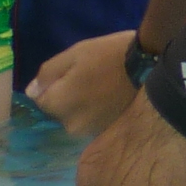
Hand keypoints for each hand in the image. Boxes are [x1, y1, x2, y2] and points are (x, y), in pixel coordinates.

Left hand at [27, 29, 143, 136]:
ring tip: (106, 88)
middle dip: (69, 98)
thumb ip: (48, 73)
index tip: (73, 73)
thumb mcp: (75, 53)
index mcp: (57, 104)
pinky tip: (114, 98)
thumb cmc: (110, 56)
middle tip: (90, 78)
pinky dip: (100, 113)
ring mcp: (91, 132)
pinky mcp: (110, 132)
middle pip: (60, 111)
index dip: (54, 84)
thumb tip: (32, 91)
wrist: (153, 68)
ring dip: (85, 106)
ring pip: (78, 118)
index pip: (41, 99)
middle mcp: (70, 125)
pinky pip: (95, 122)